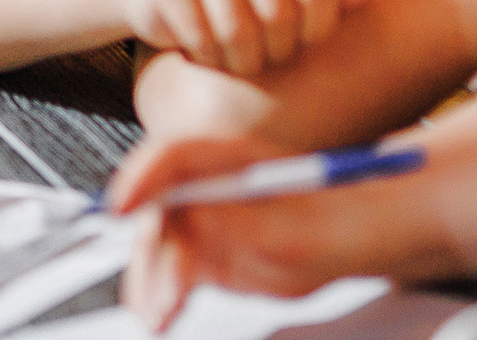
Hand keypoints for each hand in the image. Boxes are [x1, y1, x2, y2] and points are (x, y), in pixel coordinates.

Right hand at [109, 134, 359, 330]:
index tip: (122, 206)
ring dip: (151, 281)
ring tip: (159, 318)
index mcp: (231, 158)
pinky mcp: (202, 251)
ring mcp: (202, 216)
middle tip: (160, 292)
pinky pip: (170, 271)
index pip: (172, 157)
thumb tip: (195, 221)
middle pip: (157, 207)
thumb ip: (248, 225)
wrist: (353, 239)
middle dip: (150, 250)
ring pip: (158, 245)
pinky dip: (159, 295)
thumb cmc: (336, 224)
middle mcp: (207, 183)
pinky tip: (156, 318)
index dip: (141, 177)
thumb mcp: (300, 232)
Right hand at [123, 0, 348, 75]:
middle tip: (269, 60)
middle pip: (279, 13)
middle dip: (278, 52)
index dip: (318, 31)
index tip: (305, 43)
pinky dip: (208, 58)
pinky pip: (199, 34)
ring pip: (237, 29)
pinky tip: (208, 55)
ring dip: (242, 62)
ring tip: (242, 64)